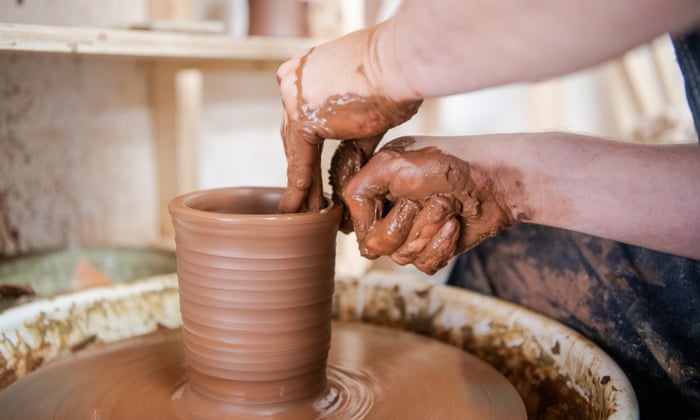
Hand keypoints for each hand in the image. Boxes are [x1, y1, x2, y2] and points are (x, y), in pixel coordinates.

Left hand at [277, 26, 421, 212]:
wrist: (400, 62)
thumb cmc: (398, 77)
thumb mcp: (367, 109)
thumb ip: (354, 135)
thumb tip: (356, 167)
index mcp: (309, 71)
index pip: (306, 120)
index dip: (311, 151)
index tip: (316, 176)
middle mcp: (295, 80)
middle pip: (297, 138)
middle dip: (305, 172)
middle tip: (310, 203)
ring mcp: (293, 95)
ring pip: (296, 151)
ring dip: (303, 187)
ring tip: (305, 215)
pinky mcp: (301, 116)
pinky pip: (300, 160)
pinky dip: (303, 187)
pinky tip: (301, 208)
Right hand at [341, 137, 514, 273]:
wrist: (497, 180)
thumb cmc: (450, 162)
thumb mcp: (394, 164)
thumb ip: (358, 189)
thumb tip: (354, 228)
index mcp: (373, 186)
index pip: (353, 217)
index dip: (376, 212)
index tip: (400, 190)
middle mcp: (387, 209)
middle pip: (375, 244)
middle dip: (408, 221)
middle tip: (430, 195)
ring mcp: (409, 231)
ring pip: (400, 256)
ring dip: (429, 229)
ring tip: (447, 205)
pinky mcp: (431, 248)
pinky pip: (423, 265)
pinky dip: (442, 245)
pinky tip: (455, 225)